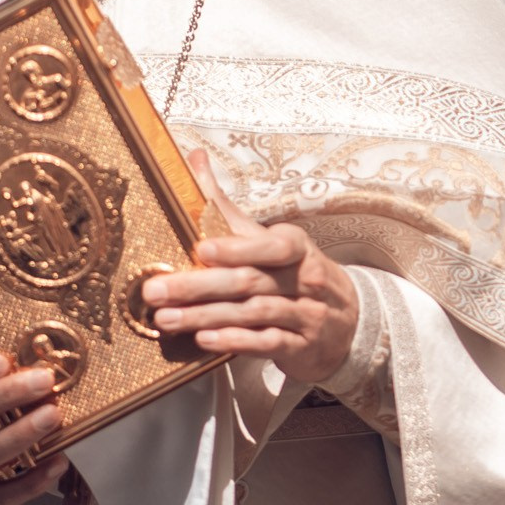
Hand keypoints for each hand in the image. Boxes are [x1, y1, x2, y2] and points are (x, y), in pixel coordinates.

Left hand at [142, 151, 359, 384]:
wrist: (348, 322)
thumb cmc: (294, 273)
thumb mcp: (269, 239)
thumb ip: (227, 207)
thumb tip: (194, 157)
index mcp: (296, 247)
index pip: (272, 245)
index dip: (238, 247)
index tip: (201, 248)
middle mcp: (305, 279)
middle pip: (249, 281)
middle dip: (199, 286)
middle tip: (156, 292)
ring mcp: (307, 314)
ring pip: (253, 314)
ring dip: (206, 317)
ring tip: (166, 319)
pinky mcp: (302, 347)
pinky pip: (267, 344)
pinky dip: (235, 341)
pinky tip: (204, 340)